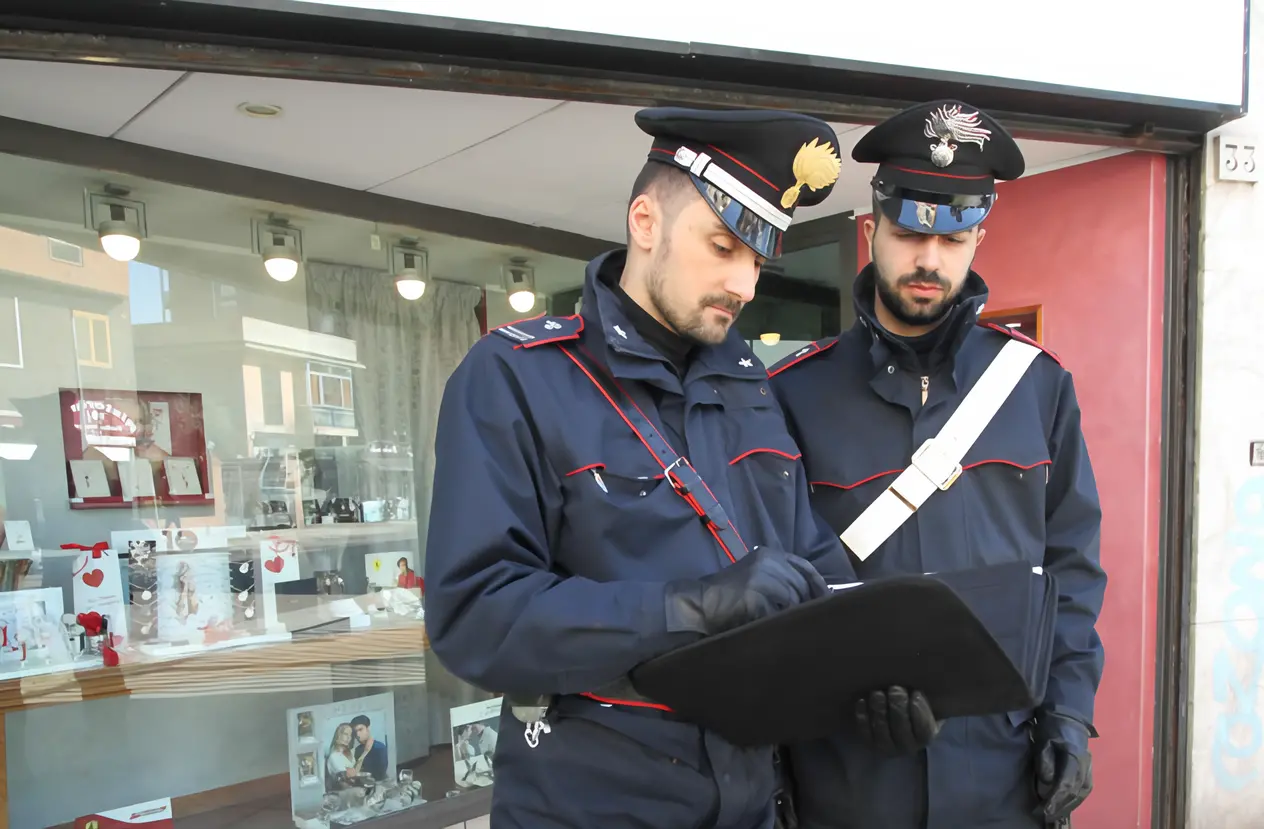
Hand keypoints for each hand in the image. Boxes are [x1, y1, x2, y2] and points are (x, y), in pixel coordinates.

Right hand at [664, 546, 827, 635]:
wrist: (701, 604)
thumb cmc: (728, 593)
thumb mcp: (755, 575)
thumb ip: (779, 577)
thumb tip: (812, 594)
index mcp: (768, 555)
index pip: (804, 566)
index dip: (818, 583)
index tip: (825, 598)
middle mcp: (767, 562)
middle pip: (802, 584)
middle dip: (808, 602)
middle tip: (808, 618)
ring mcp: (761, 579)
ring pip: (792, 600)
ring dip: (791, 614)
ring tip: (786, 623)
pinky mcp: (755, 598)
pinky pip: (778, 614)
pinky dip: (777, 622)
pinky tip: (771, 626)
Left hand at [855, 686, 940, 753]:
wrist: (893, 714)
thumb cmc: (912, 705)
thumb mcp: (924, 702)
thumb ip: (923, 698)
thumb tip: (919, 690)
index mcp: (924, 736)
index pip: (924, 728)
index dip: (920, 710)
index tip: (916, 692)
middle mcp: (907, 746)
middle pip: (901, 728)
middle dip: (898, 706)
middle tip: (894, 688)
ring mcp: (887, 747)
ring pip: (882, 730)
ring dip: (879, 710)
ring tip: (878, 693)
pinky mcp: (869, 743)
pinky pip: (864, 731)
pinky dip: (862, 716)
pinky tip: (862, 701)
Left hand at [1033, 713, 1093, 821]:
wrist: (1068, 715)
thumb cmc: (1051, 727)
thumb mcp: (1042, 741)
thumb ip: (1044, 761)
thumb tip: (1048, 782)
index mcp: (1073, 756)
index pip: (1065, 783)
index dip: (1055, 798)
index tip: (1044, 809)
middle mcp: (1085, 764)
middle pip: (1075, 791)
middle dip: (1061, 806)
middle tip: (1047, 816)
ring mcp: (1089, 766)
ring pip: (1082, 792)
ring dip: (1070, 805)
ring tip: (1056, 814)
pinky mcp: (1089, 767)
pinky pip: (1085, 788)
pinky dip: (1076, 799)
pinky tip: (1067, 804)